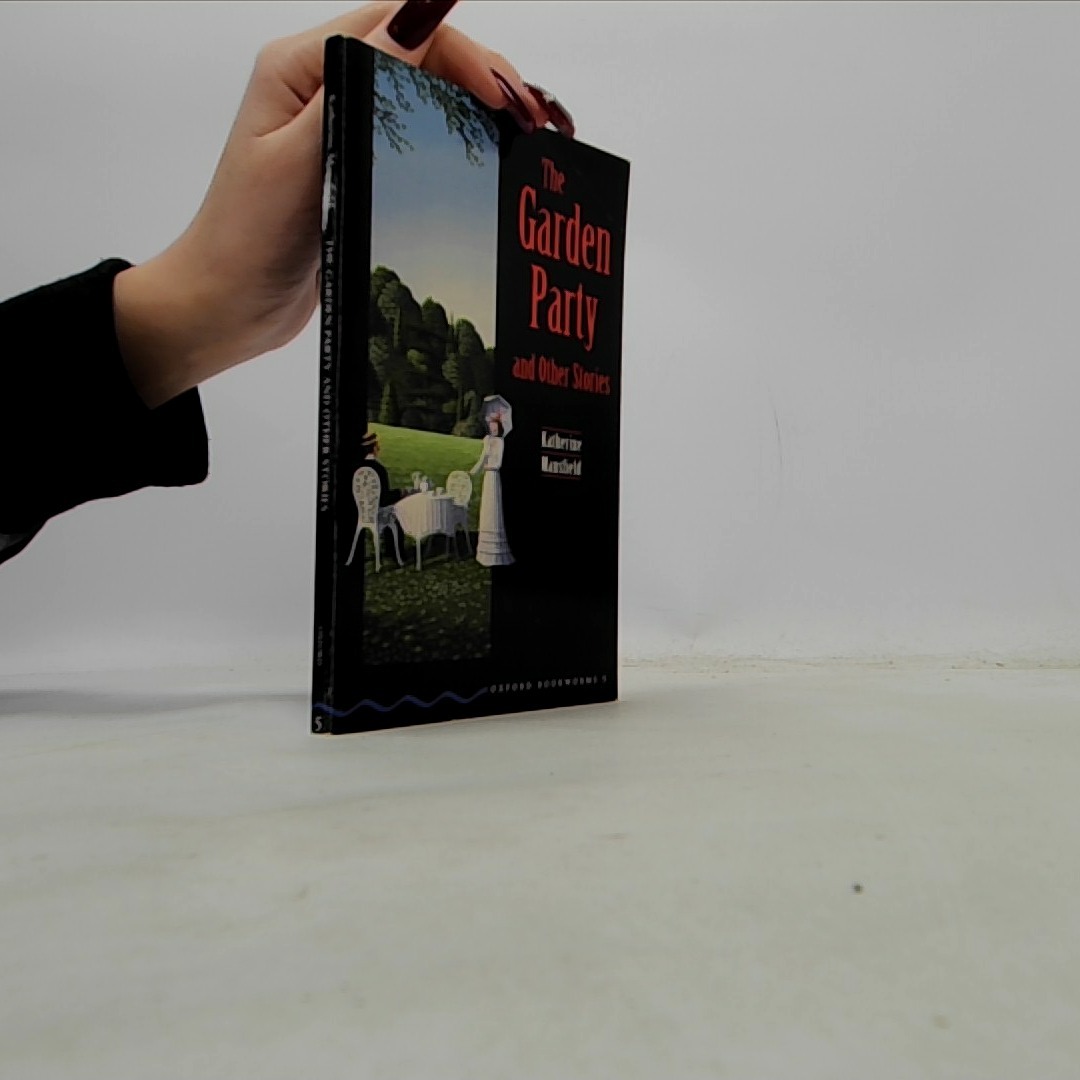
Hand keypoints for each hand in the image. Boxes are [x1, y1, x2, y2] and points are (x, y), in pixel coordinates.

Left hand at [114, 1, 574, 407]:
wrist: (227, 305)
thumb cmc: (245, 239)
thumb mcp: (297, 161)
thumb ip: (349, 90)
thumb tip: (417, 21)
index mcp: (301, 67)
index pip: (400, 26)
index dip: (464, 51)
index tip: (506, 97)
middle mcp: (323, 85)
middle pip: (423, 54)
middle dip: (485, 80)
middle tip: (535, 123)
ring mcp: (342, 125)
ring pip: (427, 93)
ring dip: (480, 109)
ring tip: (530, 139)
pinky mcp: (357, 165)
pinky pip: (418, 136)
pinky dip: (459, 142)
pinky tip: (494, 162)